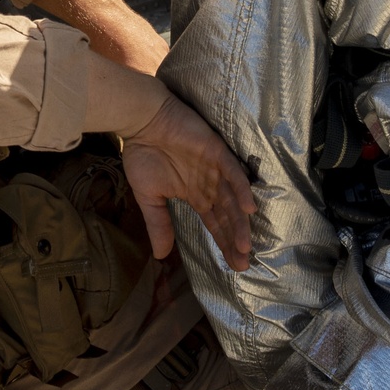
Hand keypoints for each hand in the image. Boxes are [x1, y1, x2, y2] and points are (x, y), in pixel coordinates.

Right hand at [121, 93, 255, 270]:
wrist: (141, 122)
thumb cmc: (143, 155)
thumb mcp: (147, 197)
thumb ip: (158, 224)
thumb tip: (161, 256)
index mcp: (195, 195)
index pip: (215, 224)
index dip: (225, 244)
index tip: (235, 266)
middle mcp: (209, 185)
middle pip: (227, 217)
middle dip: (236, 240)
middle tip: (245, 264)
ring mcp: (215, 169)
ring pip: (232, 200)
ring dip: (240, 222)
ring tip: (246, 245)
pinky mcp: (217, 153)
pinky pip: (232, 172)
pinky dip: (241, 189)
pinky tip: (248, 207)